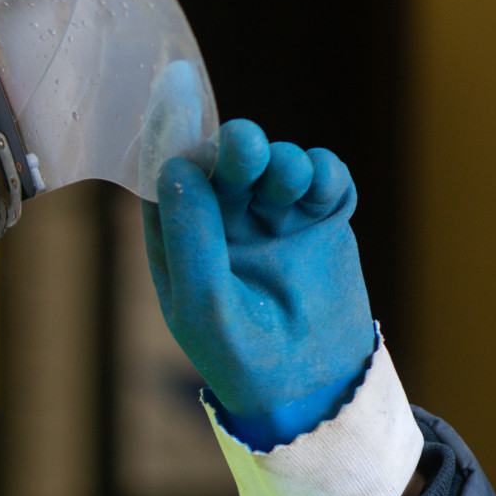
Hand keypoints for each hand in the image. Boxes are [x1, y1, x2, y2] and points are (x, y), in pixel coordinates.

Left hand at [141, 119, 374, 443]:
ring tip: (289, 179)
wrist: (312, 387)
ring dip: (282, 162)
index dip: (174, 144)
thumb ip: (191, 240)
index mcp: (181, 240)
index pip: (169, 181)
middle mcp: (224, 222)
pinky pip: (324, 181)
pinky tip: (322, 185)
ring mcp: (274, 218)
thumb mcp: (204, 306)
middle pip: (224, 165)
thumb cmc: (240, 355)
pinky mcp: (321, 221)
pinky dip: (325, 174)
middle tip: (245, 148)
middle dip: (235, 149)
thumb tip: (177, 169)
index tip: (181, 108)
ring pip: (275, 166)